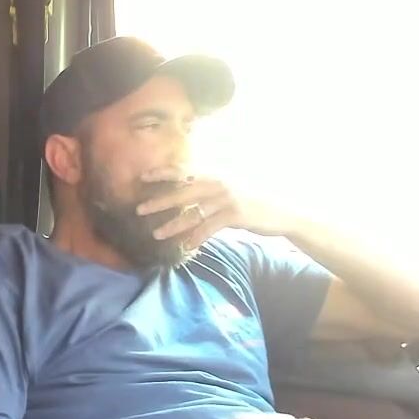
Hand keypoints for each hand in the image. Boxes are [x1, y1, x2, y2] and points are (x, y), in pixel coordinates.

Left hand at [136, 172, 304, 251]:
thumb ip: (207, 189)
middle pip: (183, 192)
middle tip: (139, 209)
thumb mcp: (228, 190)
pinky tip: (185, 246)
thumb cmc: (250, 202)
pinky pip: (210, 227)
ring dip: (174, 225)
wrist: (278, 212)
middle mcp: (218, 183)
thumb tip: (184, 191)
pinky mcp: (235, 214)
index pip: (183, 171)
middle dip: (159, 201)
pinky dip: (196, 237)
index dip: (163, 173)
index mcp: (214, 175)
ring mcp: (227, 198)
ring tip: (157, 234)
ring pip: (194, 212)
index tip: (142, 177)